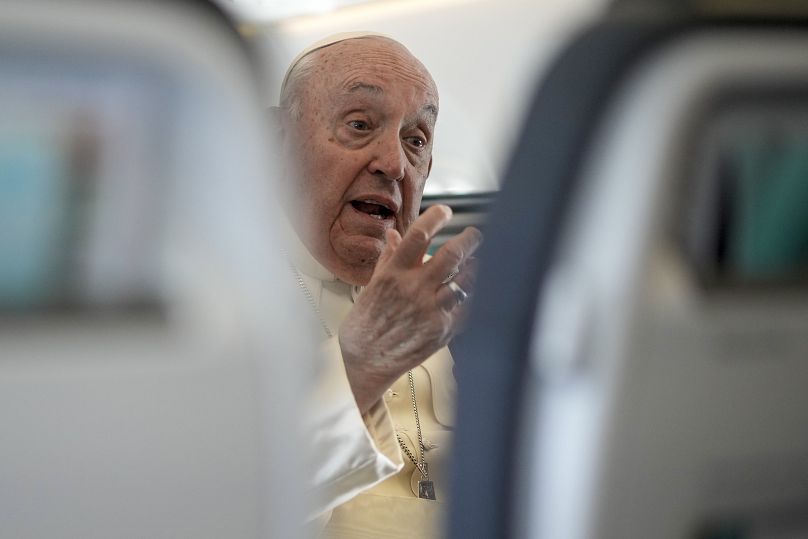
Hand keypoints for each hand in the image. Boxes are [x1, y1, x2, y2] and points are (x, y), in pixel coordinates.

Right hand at [338, 204, 481, 412]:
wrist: (365, 364)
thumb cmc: (363, 327)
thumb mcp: (370, 287)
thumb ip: (388, 259)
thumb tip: (396, 235)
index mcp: (393, 275)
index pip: (418, 235)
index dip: (435, 217)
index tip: (445, 211)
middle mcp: (414, 290)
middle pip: (452, 254)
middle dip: (469, 240)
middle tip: (474, 235)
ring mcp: (431, 311)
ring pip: (466, 280)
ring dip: (474, 268)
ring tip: (476, 263)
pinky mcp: (443, 331)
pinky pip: (467, 307)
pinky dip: (472, 296)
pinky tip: (473, 291)